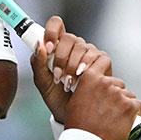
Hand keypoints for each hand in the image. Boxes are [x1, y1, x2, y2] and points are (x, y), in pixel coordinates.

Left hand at [30, 17, 140, 139]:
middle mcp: (74, 46)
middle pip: (69, 38)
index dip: (52, 32)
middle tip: (58, 76)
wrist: (72, 114)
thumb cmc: (57, 98)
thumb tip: (38, 45)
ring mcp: (88, 52)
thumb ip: (38, 63)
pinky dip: (88, 67)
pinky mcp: (102, 61)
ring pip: (83, 47)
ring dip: (74, 66)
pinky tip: (82, 78)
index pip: (56, 25)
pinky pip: (97, 56)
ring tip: (69, 83)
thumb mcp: (42, 83)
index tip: (48, 48)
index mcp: (58, 46)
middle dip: (62, 58)